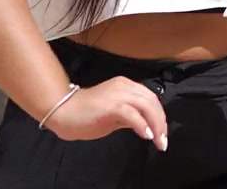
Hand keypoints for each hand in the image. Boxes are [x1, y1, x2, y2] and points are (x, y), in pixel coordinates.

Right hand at [42, 76, 168, 151]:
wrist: (64, 112)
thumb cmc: (86, 115)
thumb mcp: (114, 115)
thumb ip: (130, 116)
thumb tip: (146, 125)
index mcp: (126, 86)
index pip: (150, 99)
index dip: (160, 116)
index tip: (162, 134)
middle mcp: (124, 86)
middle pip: (152, 101)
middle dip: (161, 122)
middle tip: (163, 141)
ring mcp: (118, 94)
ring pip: (146, 105)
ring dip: (155, 125)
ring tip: (157, 140)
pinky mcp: (111, 105)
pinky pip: (132, 114)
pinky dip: (141, 124)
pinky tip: (146, 135)